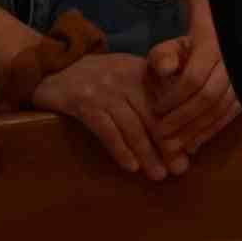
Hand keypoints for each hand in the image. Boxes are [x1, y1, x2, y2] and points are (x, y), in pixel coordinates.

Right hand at [35, 51, 185, 180]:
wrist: (51, 66)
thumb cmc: (95, 76)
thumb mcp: (126, 73)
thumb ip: (150, 90)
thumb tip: (176, 125)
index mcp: (142, 70)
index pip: (168, 101)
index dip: (180, 126)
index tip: (190, 150)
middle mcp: (126, 77)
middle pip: (153, 116)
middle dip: (168, 145)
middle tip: (179, 169)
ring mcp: (104, 89)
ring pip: (132, 127)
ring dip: (147, 154)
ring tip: (158, 174)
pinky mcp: (83, 102)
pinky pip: (107, 131)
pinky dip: (120, 150)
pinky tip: (131, 167)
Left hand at [145, 25, 241, 160]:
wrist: (213, 49)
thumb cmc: (184, 52)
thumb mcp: (169, 49)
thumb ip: (162, 57)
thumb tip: (165, 70)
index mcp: (210, 46)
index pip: (193, 78)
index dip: (174, 98)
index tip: (156, 111)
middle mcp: (231, 62)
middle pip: (209, 96)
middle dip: (184, 118)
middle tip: (162, 135)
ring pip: (221, 108)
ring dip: (196, 129)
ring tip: (174, 145)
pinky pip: (230, 116)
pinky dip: (211, 131)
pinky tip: (193, 143)